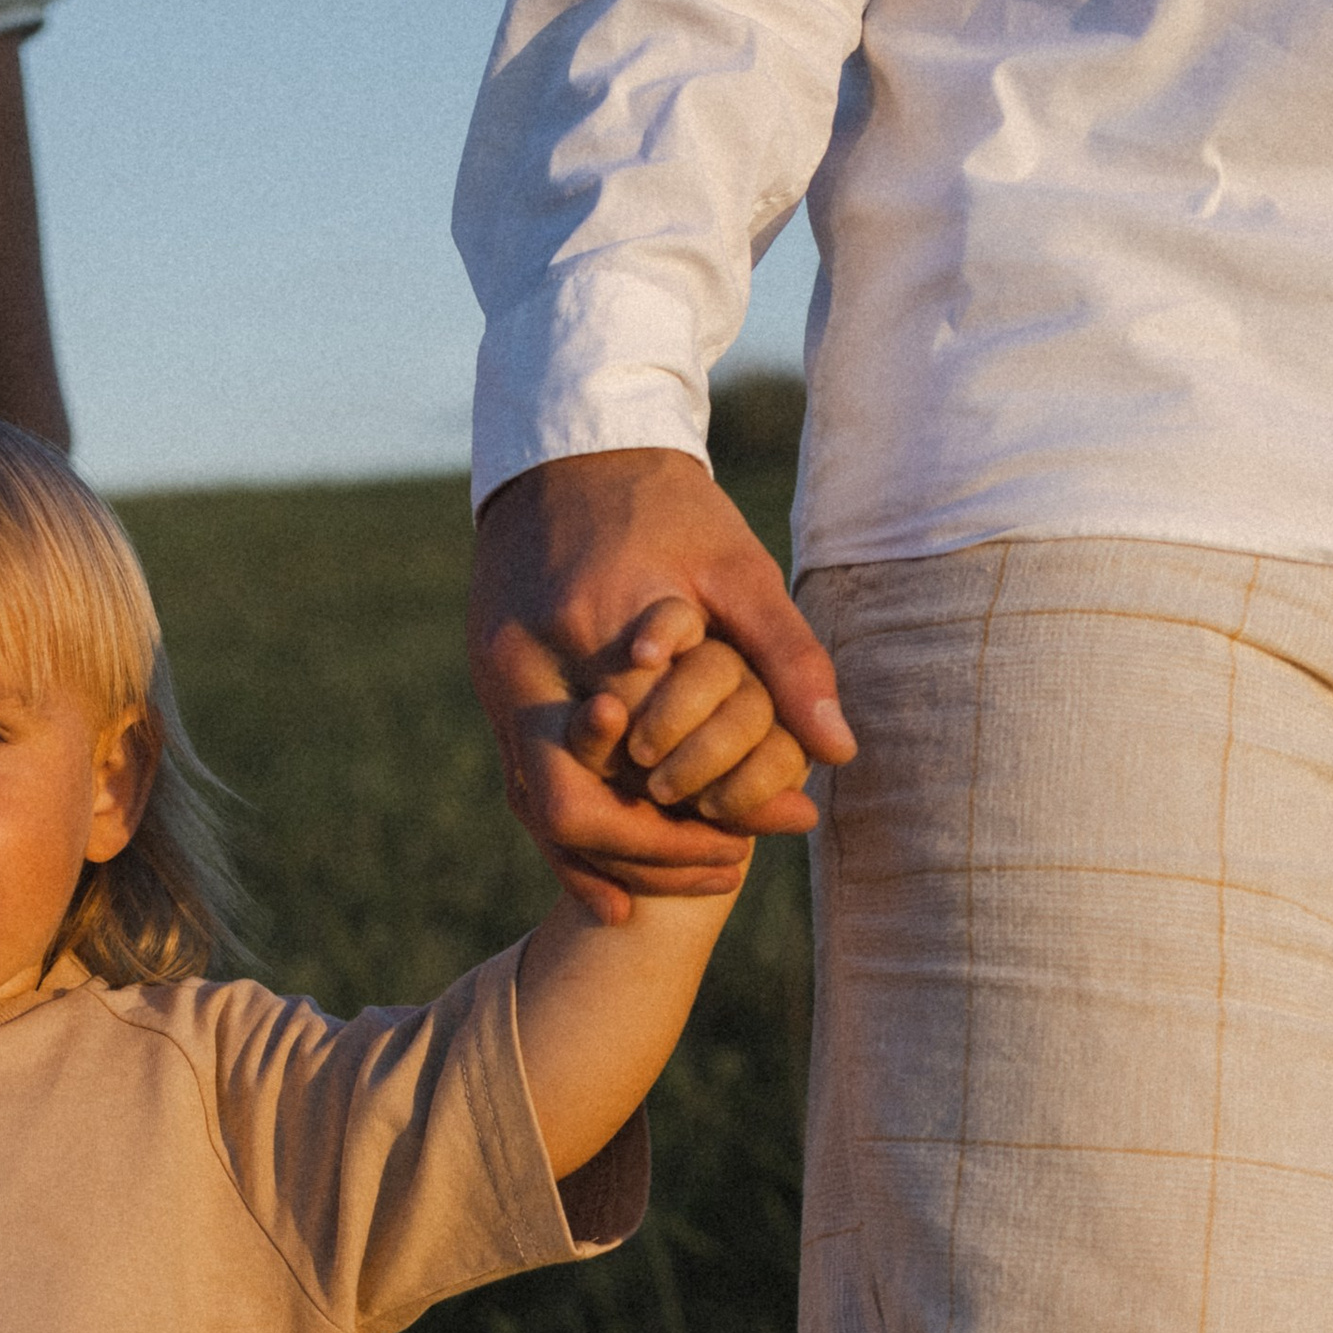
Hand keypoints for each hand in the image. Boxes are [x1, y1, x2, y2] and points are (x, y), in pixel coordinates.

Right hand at [471, 449, 852, 921]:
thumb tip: (840, 751)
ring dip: (603, 856)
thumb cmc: (666, 505)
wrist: (569, 446)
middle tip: (723, 870)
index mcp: (587, 633)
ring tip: (678, 886)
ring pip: (534, 807)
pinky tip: (614, 875)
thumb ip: (788, 657)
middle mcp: (525, 667)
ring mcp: (497, 681)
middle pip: (565, 808)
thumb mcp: (738, 568)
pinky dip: (569, 831)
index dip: (684, 823)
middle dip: (644, 853)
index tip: (747, 846)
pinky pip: (521, 782)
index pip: (626, 767)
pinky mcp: (493, 685)